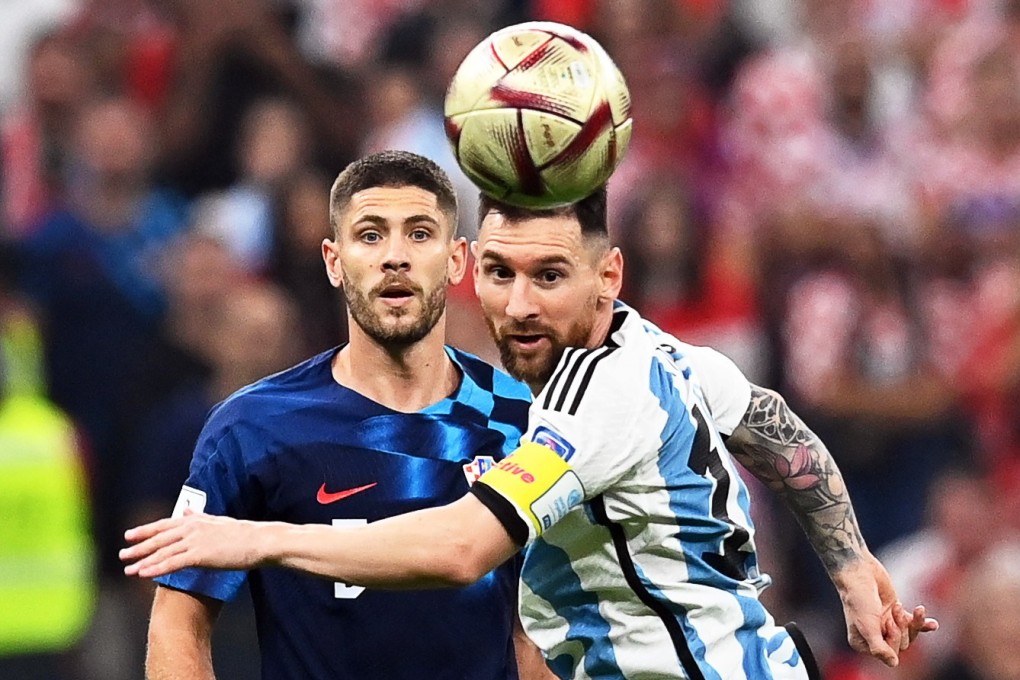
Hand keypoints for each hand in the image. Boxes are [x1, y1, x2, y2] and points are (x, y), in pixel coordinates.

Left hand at [120, 511, 265, 577]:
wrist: (259, 541)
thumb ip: (199, 516)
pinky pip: (173, 563)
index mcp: (195, 520)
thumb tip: (186, 510)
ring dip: (143, 560)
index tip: (129, 535)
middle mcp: (192, 528)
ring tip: (128, 568)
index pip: (164, 525)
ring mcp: (195, 541)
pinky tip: (144, 574)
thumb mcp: (218, 521)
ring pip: (162, 551)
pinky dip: (156, 568)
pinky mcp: (200, 555)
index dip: (145, 530)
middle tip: (122, 554)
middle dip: (138, 546)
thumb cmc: (243, 534)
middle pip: (158, 538)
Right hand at [834, 554, 937, 666]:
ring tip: (896, 605)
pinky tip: (933, 624)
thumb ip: (879, 647)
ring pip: (909, 634)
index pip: (889, 654)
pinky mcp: (895, 612)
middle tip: (891, 611)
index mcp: (863, 642)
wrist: (859, 571)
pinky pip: (913, 623)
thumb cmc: (859, 598)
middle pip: (902, 644)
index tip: (887, 622)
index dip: (894, 639)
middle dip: (900, 627)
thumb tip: (893, 664)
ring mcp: (885, 623)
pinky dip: (923, 623)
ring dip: (908, 620)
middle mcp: (875, 635)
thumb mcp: (867, 624)